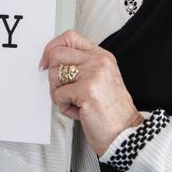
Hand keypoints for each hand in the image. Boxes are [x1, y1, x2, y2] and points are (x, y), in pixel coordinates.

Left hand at [41, 29, 143, 157]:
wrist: (125, 134)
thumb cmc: (111, 113)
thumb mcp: (101, 80)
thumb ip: (82, 67)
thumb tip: (51, 62)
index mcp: (102, 56)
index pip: (70, 37)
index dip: (52, 48)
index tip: (46, 63)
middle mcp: (99, 61)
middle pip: (56, 54)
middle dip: (53, 76)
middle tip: (64, 92)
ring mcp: (93, 74)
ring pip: (54, 74)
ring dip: (58, 94)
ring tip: (75, 103)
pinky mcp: (87, 90)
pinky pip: (58, 95)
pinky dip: (64, 107)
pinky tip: (79, 112)